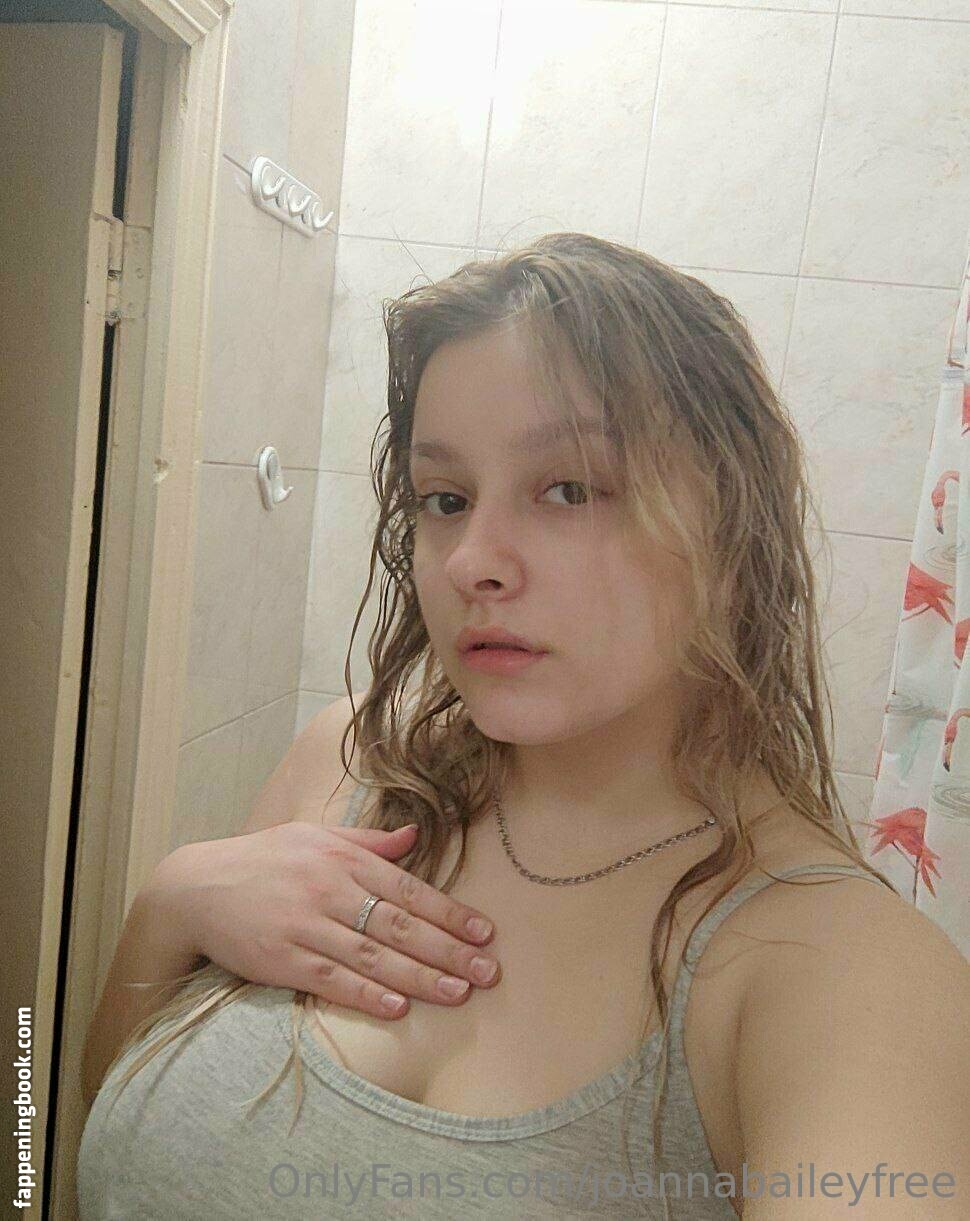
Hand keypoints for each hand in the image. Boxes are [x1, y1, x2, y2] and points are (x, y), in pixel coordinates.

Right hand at [148, 820, 499, 1018]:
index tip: (484, 933)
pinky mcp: (282, 959)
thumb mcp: (315, 836)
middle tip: (488, 971)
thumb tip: (415, 835)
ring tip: (459, 992)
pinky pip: (331, 979)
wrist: (196, 887)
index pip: (409, 889)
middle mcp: (329, 889)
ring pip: (373, 956)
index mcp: (343, 857)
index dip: (450, 913)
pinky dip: (366, 993)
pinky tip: (398, 1006)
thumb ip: (368, 840)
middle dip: (449, 949)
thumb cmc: (265, 859)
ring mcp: (305, 925)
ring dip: (420, 976)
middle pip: (400, 925)